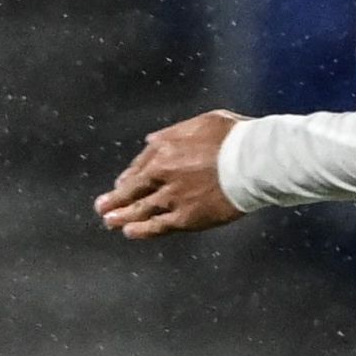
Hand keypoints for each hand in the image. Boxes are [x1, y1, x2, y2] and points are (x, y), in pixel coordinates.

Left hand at [97, 111, 245, 239]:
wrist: (253, 162)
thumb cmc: (235, 137)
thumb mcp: (201, 121)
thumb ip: (173, 132)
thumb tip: (151, 140)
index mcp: (165, 147)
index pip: (140, 165)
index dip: (129, 177)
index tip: (122, 184)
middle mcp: (162, 173)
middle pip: (132, 189)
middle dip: (115, 199)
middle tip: (101, 207)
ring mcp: (173, 197)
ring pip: (140, 209)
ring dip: (121, 216)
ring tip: (109, 222)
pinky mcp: (186, 217)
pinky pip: (158, 226)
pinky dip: (142, 230)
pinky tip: (130, 233)